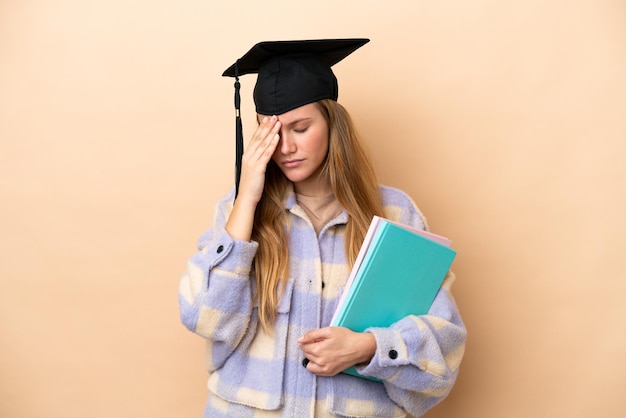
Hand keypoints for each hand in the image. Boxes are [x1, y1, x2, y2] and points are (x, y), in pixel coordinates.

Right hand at [226, 116, 279, 240]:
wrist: (247, 198)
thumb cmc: (252, 187)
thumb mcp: (255, 171)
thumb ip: (259, 162)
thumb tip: (265, 155)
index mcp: (248, 156)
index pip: (255, 138)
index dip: (262, 128)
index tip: (268, 119)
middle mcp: (249, 156)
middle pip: (258, 137)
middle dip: (266, 126)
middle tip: (274, 115)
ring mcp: (252, 162)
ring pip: (262, 143)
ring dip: (271, 132)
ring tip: (278, 122)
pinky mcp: (258, 168)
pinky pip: (266, 154)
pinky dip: (271, 144)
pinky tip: (277, 137)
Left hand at [298, 327, 375, 376]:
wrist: (359, 348)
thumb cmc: (345, 337)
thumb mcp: (328, 330)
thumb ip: (312, 334)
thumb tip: (300, 339)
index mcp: (318, 350)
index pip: (303, 346)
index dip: (306, 341)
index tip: (313, 338)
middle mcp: (320, 361)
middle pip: (306, 354)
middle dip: (310, 348)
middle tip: (320, 343)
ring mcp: (325, 369)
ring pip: (309, 364)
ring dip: (311, 357)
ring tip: (320, 351)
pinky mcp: (330, 373)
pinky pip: (316, 371)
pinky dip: (316, 365)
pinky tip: (323, 359)